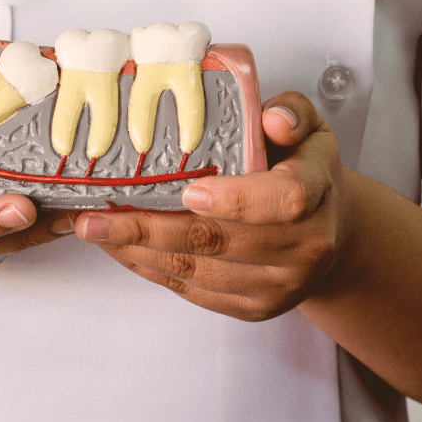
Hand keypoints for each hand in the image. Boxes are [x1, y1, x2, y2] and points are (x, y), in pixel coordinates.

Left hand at [74, 92, 349, 320]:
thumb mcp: (309, 129)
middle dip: (148, 229)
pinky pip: (193, 290)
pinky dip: (150, 268)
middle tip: (96, 216)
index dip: (235, 199)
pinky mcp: (252, 307)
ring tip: (92, 229)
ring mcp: (276, 285)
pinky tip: (119, 247)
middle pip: (219, 241)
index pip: (284, 201)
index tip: (190, 191)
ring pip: (197, 270)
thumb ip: (290, 114)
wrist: (329, 232)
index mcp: (317, 194)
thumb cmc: (305, 172)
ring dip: (137, 251)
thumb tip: (271, 119)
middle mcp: (302, 248)